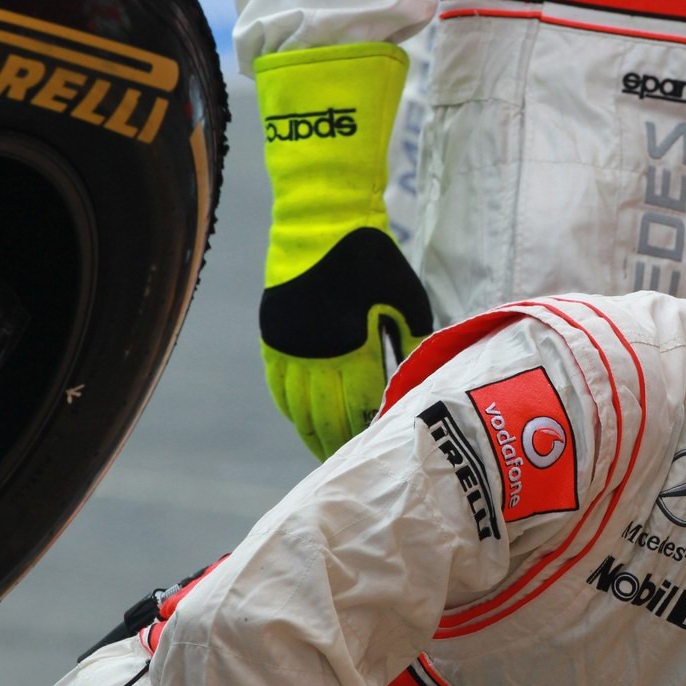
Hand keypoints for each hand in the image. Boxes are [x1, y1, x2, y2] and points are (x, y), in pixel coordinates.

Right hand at [255, 43, 424, 457]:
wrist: (322, 220)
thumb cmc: (376, 262)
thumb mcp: (407, 304)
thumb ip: (409, 347)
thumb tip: (412, 383)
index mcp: (353, 352)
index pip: (359, 412)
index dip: (366, 435)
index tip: (377, 451)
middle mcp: (316, 358)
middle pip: (325, 420)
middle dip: (337, 445)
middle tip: (349, 465)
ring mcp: (289, 348)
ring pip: (296, 409)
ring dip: (310, 433)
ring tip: (322, 451)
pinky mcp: (272, 335)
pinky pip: (278, 386)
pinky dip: (289, 408)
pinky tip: (300, 419)